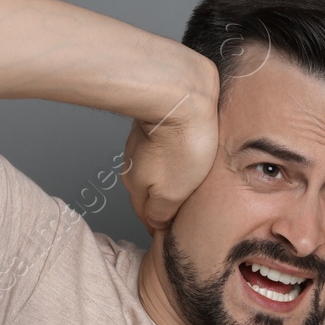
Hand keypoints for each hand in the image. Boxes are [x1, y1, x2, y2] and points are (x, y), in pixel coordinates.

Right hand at [122, 75, 219, 233]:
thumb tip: (156, 223)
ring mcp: (141, 144)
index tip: (176, 231)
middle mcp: (133, 166)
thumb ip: (163, 211)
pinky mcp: (154, 125)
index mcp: (137, 186)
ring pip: (155, 170)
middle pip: (148, 194)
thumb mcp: (175, 191)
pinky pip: (162, 149)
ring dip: (170, 179)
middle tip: (185, 211)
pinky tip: (189, 154)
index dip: (161, 225)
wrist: (180, 93)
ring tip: (191, 183)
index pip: (147, 216)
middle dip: (164, 204)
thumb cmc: (183, 141)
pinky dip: (174, 157)